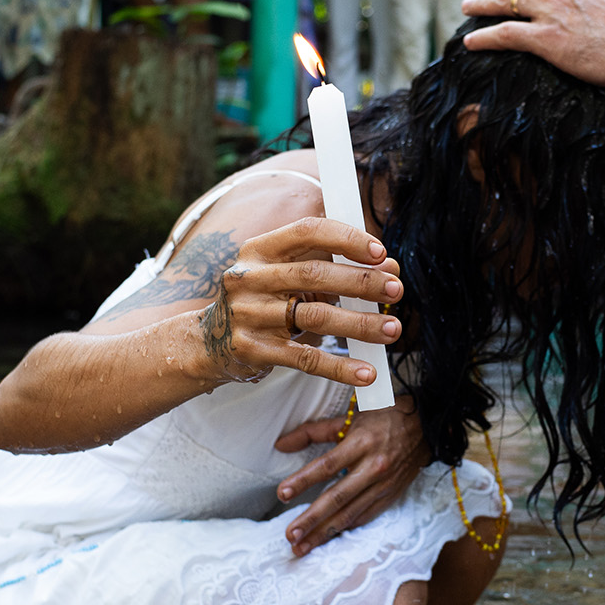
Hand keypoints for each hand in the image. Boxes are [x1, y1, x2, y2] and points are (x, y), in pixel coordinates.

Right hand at [195, 217, 402, 386]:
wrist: (209, 343)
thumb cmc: (263, 301)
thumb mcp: (288, 276)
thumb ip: (335, 267)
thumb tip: (390, 268)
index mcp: (259, 250)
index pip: (307, 232)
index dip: (347, 239)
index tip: (380, 252)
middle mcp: (250, 278)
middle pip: (315, 274)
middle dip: (362, 281)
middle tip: (396, 290)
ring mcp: (249, 315)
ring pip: (315, 317)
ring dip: (360, 324)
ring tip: (392, 329)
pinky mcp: (254, 351)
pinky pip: (306, 359)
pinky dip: (340, 367)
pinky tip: (367, 373)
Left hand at [274, 396, 428, 555]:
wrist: (428, 426)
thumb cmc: (386, 417)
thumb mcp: (350, 417)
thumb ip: (313, 432)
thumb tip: (281, 445)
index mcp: (362, 442)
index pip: (328, 465)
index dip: (304, 480)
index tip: (283, 494)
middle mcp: (374, 467)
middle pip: (337, 497)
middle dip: (312, 519)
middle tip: (290, 535)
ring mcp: (384, 485)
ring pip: (350, 513)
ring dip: (324, 532)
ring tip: (303, 546)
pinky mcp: (391, 496)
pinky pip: (365, 516)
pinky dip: (346, 528)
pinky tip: (328, 539)